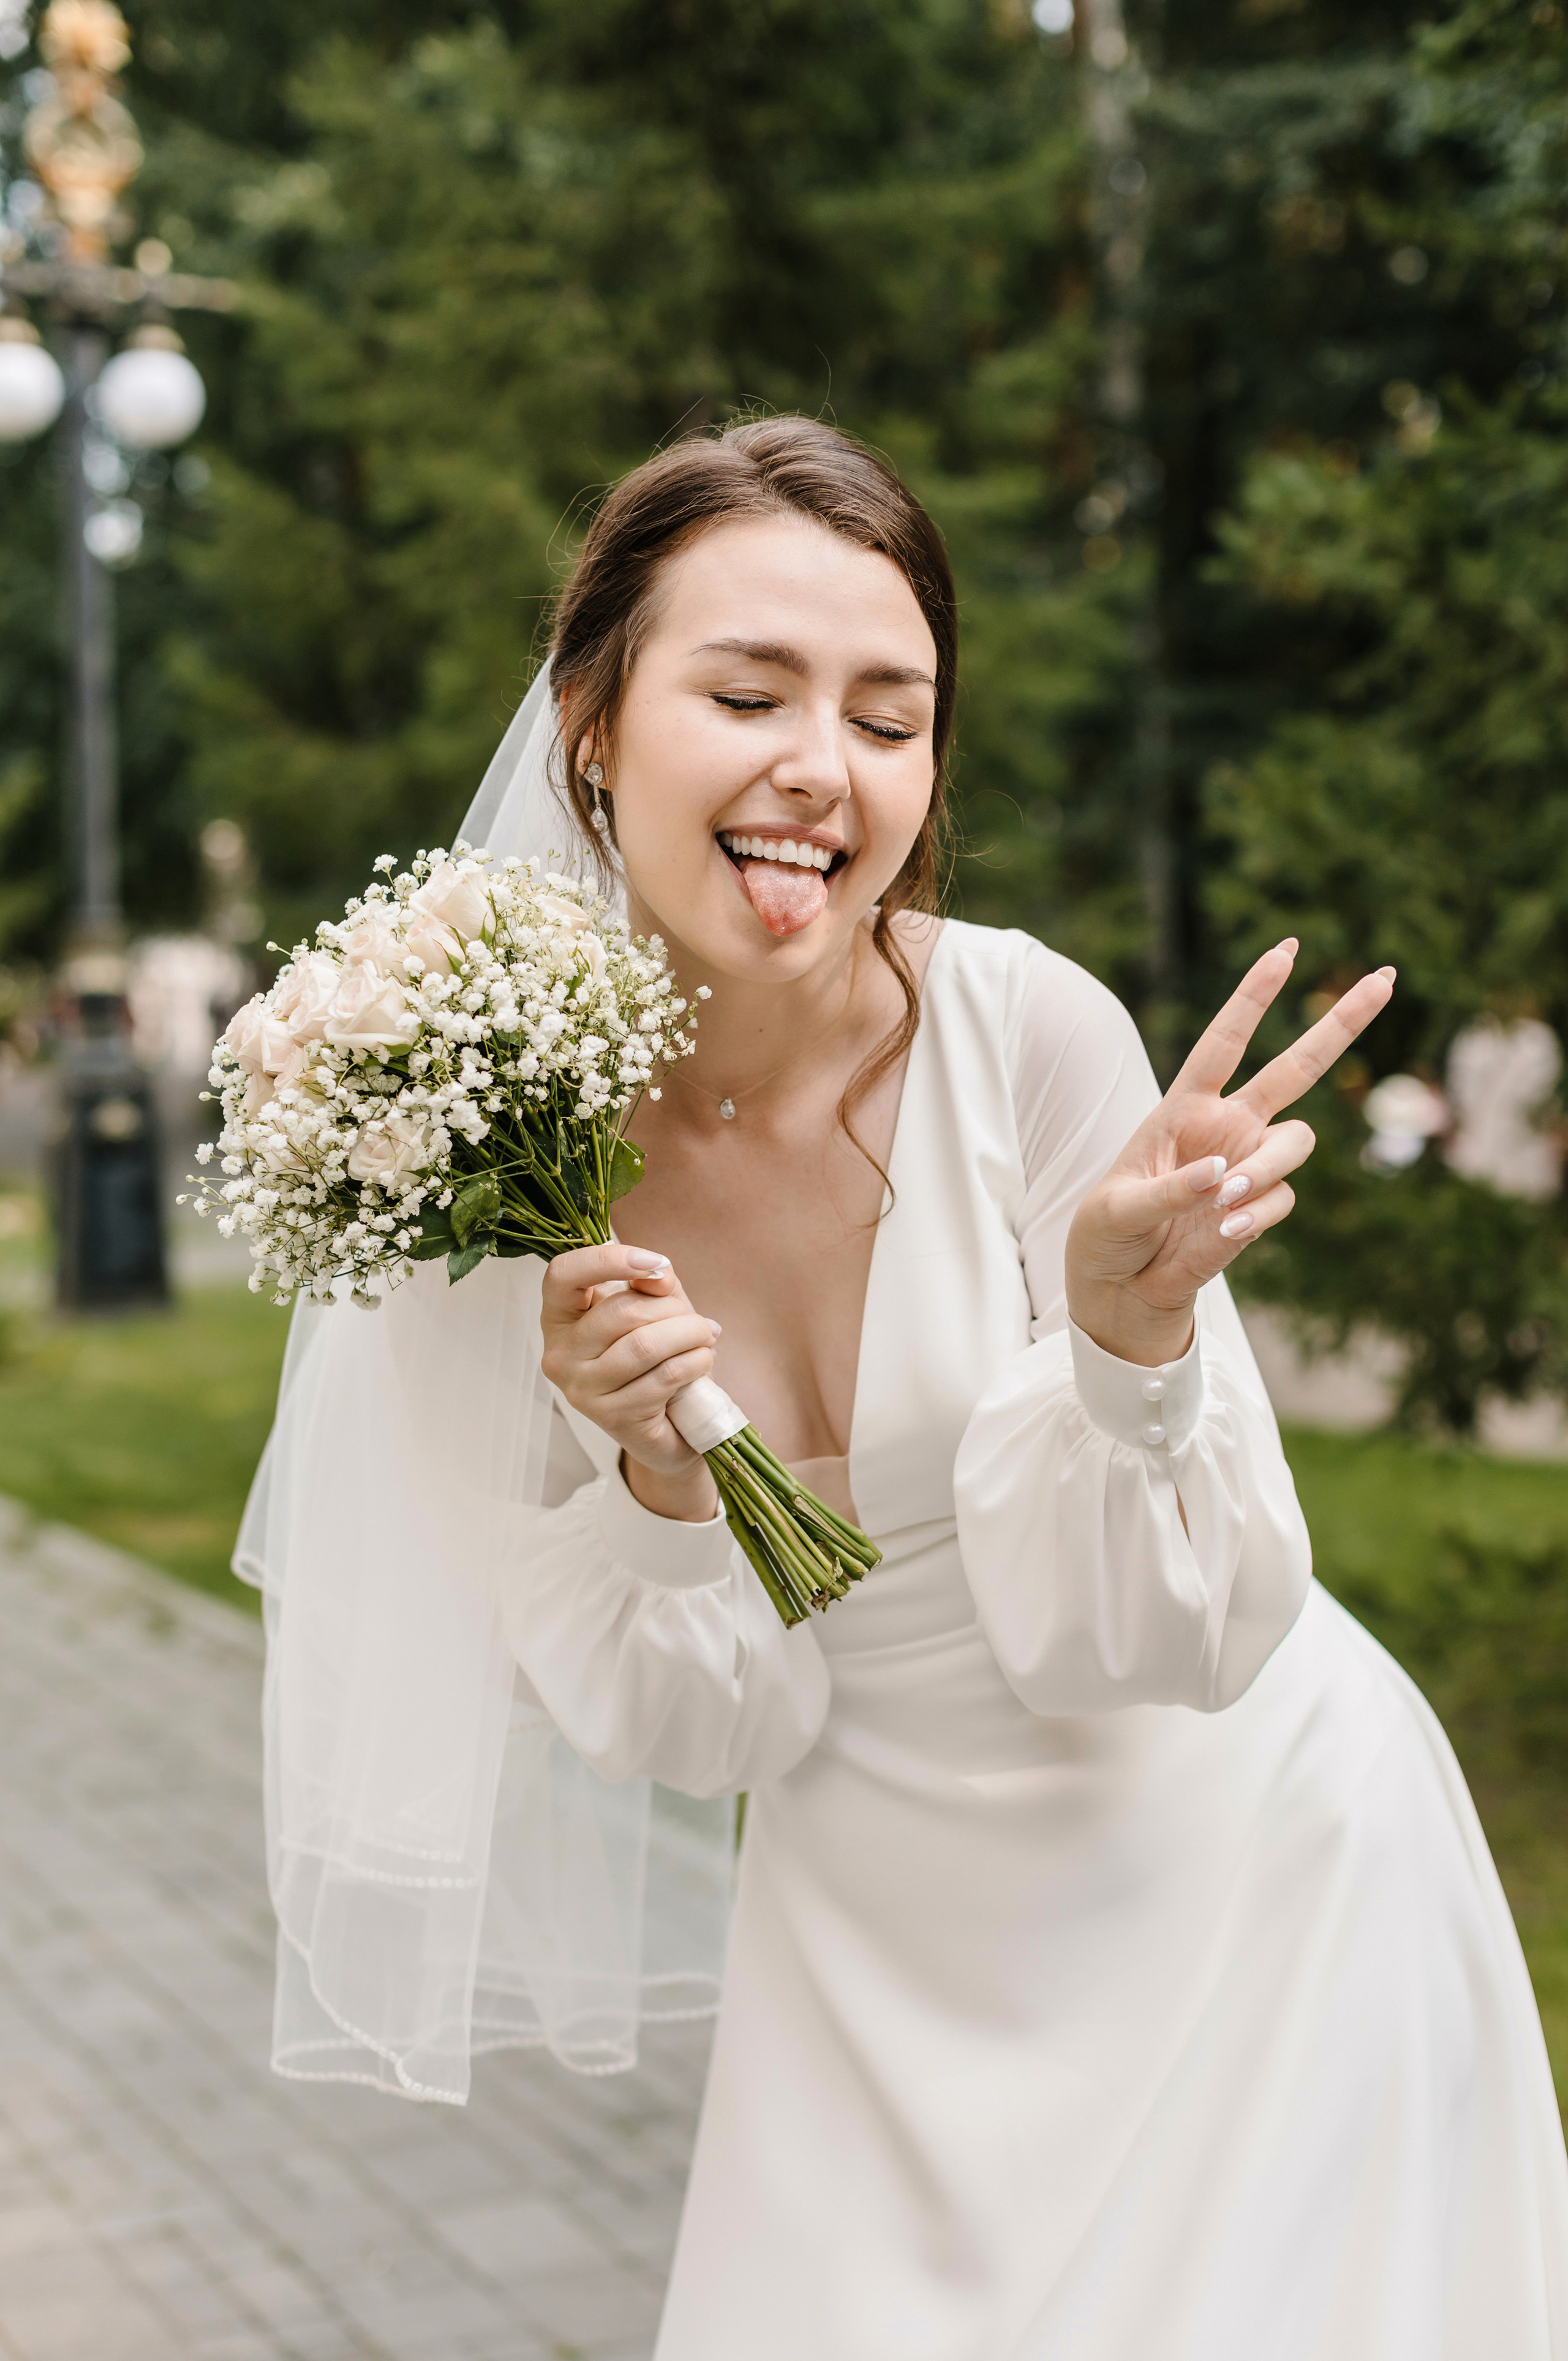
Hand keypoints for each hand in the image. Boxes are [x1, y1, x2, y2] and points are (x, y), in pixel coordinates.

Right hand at [540, 1243, 721, 1519]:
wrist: (668, 1429)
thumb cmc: (656, 1360)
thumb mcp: (653, 1310)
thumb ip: (651, 1283)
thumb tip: (657, 1272)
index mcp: (560, 1319)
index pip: (562, 1276)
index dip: (607, 1260)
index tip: (654, 1263)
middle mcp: (560, 1355)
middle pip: (620, 1311)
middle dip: (673, 1309)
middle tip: (697, 1321)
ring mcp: (582, 1390)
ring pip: (644, 1344)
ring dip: (690, 1334)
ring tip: (705, 1336)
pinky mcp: (612, 1417)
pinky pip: (664, 1376)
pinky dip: (695, 1361)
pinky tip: (703, 1360)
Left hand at [1065, 940, 1394, 1366]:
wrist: (1121, 1290)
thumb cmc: (1107, 1236)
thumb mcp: (1116, 1209)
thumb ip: (1168, 1189)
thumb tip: (1222, 1175)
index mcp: (1183, 1107)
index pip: (1223, 1041)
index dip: (1253, 996)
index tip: (1286, 949)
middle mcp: (1226, 1127)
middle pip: (1296, 1066)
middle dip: (1340, 1023)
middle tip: (1385, 979)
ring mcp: (1249, 1166)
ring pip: (1297, 1142)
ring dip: (1267, 1168)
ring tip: (1221, 1203)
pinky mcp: (1259, 1208)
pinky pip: (1281, 1200)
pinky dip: (1254, 1215)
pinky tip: (1220, 1234)